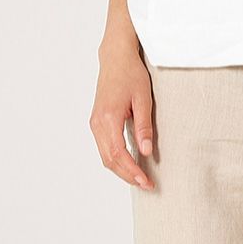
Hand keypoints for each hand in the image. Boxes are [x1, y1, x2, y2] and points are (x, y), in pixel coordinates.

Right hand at [91, 46, 155, 188]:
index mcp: (108, 118)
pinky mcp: (97, 122)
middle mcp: (97, 123)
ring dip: (121, 169)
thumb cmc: (131, 74)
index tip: (146, 181)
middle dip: (128, 175)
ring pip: (105, 156)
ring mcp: (95, 123)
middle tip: (147, 185)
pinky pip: (104, 147)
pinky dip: (116, 159)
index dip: (132, 171)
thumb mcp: (143, 99)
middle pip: (109, 160)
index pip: (119, 154)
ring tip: (140, 178)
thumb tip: (146, 151)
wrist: (115, 58)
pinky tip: (130, 164)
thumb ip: (144, 126)